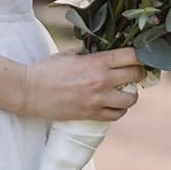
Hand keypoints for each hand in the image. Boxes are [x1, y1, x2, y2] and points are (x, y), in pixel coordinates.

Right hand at [20, 48, 143, 121]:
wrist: (30, 91)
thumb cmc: (47, 70)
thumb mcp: (69, 54)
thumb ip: (88, 54)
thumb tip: (102, 54)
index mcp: (96, 61)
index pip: (131, 56)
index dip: (140, 55)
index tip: (140, 57)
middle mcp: (101, 80)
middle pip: (136, 75)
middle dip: (138, 73)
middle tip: (135, 73)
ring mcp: (98, 100)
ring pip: (131, 99)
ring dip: (130, 94)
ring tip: (124, 92)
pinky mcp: (91, 115)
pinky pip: (116, 115)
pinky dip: (118, 110)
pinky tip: (113, 105)